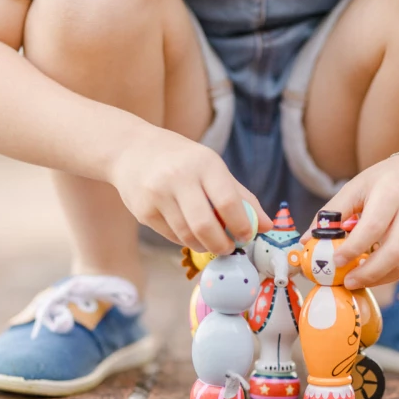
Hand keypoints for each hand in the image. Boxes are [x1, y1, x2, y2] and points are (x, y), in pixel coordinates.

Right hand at [109, 127, 270, 254]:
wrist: (130, 150)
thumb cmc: (181, 159)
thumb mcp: (212, 167)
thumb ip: (241, 196)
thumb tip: (267, 226)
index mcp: (204, 164)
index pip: (229, 202)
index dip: (242, 226)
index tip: (247, 236)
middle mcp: (178, 178)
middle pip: (206, 226)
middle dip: (222, 245)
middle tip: (229, 248)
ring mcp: (157, 195)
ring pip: (187, 235)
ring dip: (204, 246)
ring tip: (211, 242)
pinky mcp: (143, 211)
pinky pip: (171, 236)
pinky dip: (185, 240)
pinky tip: (189, 232)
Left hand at [306, 154, 398, 289]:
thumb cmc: (386, 181)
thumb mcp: (357, 187)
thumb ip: (331, 213)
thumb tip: (306, 241)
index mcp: (391, 193)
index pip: (372, 227)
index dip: (353, 249)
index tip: (335, 261)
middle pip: (393, 252)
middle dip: (368, 273)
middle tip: (347, 281)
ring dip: (378, 277)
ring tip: (358, 278)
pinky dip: (391, 274)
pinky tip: (376, 273)